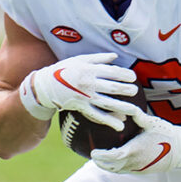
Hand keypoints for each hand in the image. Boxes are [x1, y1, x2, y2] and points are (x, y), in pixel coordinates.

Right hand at [20, 52, 139, 128]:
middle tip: (135, 91)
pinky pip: (97, 116)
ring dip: (122, 107)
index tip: (133, 77)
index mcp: (89, 70)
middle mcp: (89, 84)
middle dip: (125, 90)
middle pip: (112, 87)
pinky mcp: (82, 108)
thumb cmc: (64, 69)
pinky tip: (120, 126)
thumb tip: (115, 56)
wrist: (45, 86)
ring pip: (107, 103)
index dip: (124, 74)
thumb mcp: (79, 60)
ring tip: (135, 110)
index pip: (111, 72)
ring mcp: (85, 97)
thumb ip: (98, 58)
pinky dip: (109, 121)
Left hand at [90, 106, 180, 172]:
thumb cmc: (166, 134)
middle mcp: (136, 161)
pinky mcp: (142, 170)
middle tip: (93, 155)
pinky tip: (113, 161)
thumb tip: (125, 104)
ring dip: (107, 166)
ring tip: (99, 159)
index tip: (93, 152)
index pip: (114, 156)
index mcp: (136, 149)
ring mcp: (139, 168)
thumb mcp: (152, 122)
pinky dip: (116, 167)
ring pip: (118, 171)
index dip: (101, 156)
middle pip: (112, 167)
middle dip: (100, 163)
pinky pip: (125, 171)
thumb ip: (137, 115)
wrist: (180, 149)